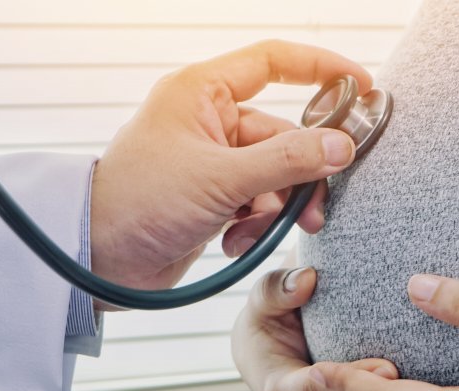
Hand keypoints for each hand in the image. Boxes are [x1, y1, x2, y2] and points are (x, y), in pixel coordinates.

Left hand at [90, 40, 369, 304]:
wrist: (97, 260)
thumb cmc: (140, 203)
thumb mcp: (222, 179)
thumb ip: (287, 161)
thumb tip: (342, 147)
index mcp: (201, 93)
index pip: (273, 62)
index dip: (321, 68)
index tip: (361, 86)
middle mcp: (208, 120)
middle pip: (282, 133)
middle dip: (300, 172)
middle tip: (316, 208)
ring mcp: (211, 160)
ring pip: (274, 172)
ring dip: (278, 204)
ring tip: (270, 230)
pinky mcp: (212, 196)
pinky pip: (256, 200)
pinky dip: (256, 222)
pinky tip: (237, 241)